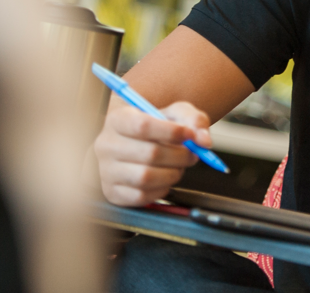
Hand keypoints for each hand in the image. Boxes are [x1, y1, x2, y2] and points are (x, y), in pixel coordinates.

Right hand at [94, 98, 213, 205]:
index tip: (190, 135)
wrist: (137, 143)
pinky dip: (161, 189)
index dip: (172, 132)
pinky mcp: (112, 193)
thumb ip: (194, 120)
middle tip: (192, 154)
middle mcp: (106, 145)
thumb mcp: (175, 113)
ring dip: (172, 174)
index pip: (143, 125)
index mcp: (117, 120)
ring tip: (178, 166)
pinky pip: (142, 196)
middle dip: (179, 156)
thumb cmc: (156, 127)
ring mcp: (106, 171)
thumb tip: (203, 141)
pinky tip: (165, 178)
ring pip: (146, 177)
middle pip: (149, 153)